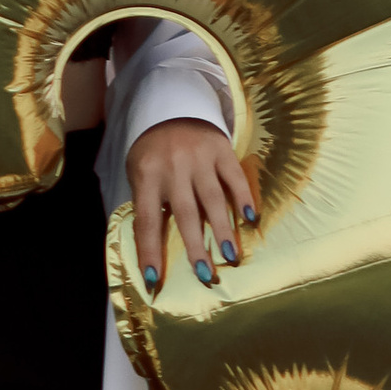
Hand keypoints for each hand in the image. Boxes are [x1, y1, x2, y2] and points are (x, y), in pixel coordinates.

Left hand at [127, 119, 258, 292]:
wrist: (171, 109)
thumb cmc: (153, 153)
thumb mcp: (139, 174)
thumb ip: (148, 204)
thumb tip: (153, 251)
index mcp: (146, 176)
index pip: (146, 221)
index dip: (150, 252)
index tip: (153, 281)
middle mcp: (173, 167)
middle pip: (185, 213)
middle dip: (195, 246)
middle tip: (206, 274)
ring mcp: (199, 157)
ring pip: (212, 198)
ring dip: (222, 228)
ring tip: (231, 255)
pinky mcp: (221, 149)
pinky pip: (234, 177)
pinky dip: (243, 197)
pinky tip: (251, 218)